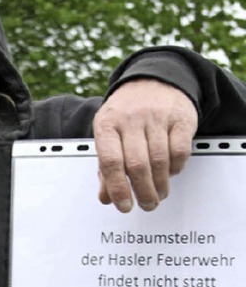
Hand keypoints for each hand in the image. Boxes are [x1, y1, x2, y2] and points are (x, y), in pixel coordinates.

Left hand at [93, 79, 197, 211]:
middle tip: (147, 204)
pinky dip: (176, 168)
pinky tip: (170, 173)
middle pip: (137, 165)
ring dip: (160, 184)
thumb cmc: (126, 114)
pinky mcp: (180, 118)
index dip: (118, 188)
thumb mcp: (109, 135)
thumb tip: (106, 198)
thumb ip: (105, 168)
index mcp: (107, 125)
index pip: (110, 162)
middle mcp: (130, 119)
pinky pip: (180, 151)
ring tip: (158, 194)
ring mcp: (156, 117)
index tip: (124, 206)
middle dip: (143, 192)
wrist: (152, 80)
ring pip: (159, 160)